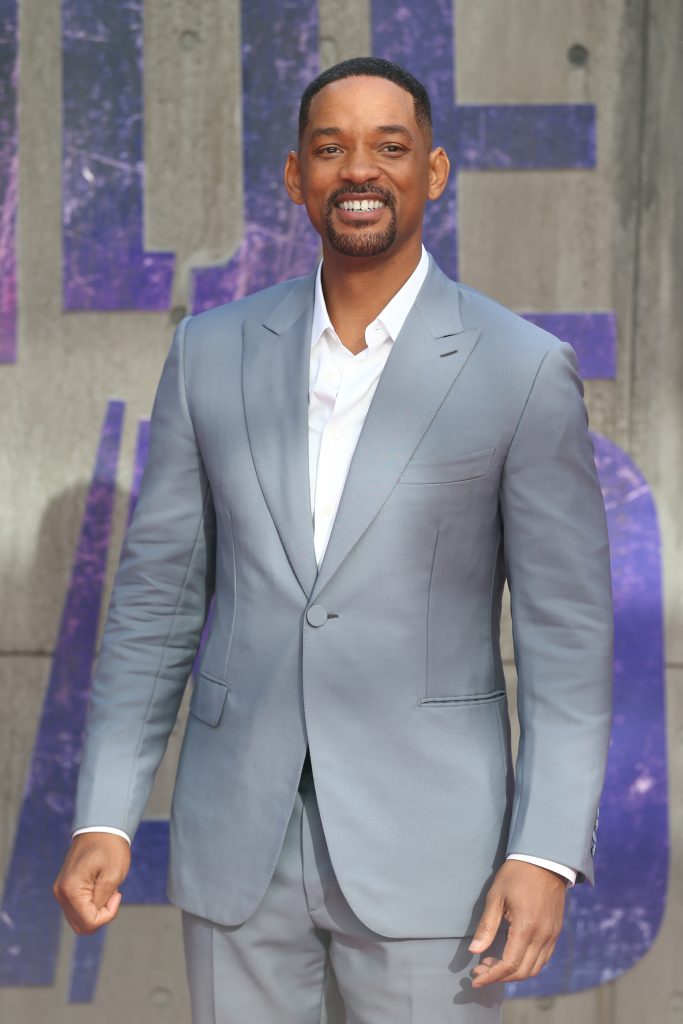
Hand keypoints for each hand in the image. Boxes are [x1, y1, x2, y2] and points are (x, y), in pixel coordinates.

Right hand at [53, 833, 130, 933]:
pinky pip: (77, 908)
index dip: (108, 915)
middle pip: (81, 926)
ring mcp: (61, 890)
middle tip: (113, 895)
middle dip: (101, 916)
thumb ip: (101, 902)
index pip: (89, 923)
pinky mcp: (65, 887)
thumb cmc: (110, 848)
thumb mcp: (113, 876)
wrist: (102, 826)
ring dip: (96, 911)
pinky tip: (101, 888)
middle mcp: (61, 893)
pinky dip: (91, 905)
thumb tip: (92, 919)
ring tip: (107, 890)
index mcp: (71, 890)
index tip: (117, 895)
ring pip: (78, 919)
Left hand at [469, 860, 566, 987]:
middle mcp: (542, 936)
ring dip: (513, 973)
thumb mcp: (496, 896)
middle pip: (522, 971)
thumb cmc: (516, 875)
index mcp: (526, 928)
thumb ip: (486, 926)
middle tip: (480, 970)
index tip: (475, 978)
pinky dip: (527, 965)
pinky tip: (511, 957)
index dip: (491, 976)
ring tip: (492, 964)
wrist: (544, 860)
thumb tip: (474, 951)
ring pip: (534, 968)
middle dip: (499, 976)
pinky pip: (543, 959)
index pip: (508, 965)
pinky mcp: (555, 932)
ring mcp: (551, 936)